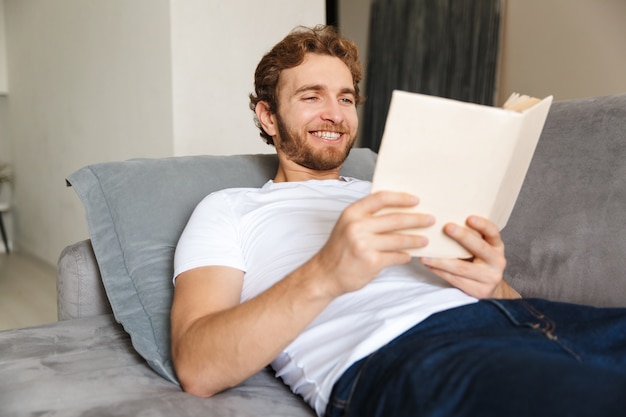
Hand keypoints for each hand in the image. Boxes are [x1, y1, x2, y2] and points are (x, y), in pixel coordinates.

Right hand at [311, 191, 433, 297]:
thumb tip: (399, 211)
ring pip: (399, 239)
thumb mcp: (347, 225)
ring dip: (415, 239)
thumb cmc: (339, 249)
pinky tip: (409, 256)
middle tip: (429, 219)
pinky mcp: (371, 262)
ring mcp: (364, 244)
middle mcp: (357, 226)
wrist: (325, 274)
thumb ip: (367, 216)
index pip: (381, 198)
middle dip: (416, 219)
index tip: (416, 200)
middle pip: (395, 219)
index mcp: (352, 213)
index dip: (401, 198)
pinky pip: (396, 256)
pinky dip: (405, 256)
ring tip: (425, 240)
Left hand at [419, 215, 517, 298]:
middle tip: (446, 227)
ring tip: (425, 255)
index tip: (469, 218)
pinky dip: (440, 271)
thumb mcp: (481, 248)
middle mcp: (497, 261)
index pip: (493, 232)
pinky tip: (428, 265)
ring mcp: (490, 277)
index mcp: (497, 246)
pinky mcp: (479, 291)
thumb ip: (471, 237)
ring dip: (441, 261)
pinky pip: (455, 279)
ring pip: (462, 267)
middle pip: (480, 248)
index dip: (483, 225)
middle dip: (462, 236)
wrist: (488, 288)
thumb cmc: (478, 262)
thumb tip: (442, 219)